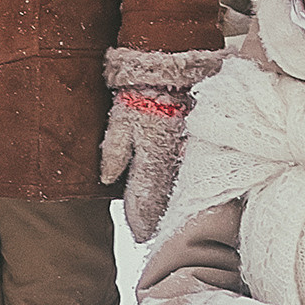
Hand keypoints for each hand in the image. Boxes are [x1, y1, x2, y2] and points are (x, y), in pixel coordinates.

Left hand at [101, 89, 187, 244]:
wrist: (171, 69)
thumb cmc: (141, 93)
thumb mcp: (121, 120)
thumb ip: (115, 150)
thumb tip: (108, 178)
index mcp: (152, 158)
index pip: (145, 200)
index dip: (141, 220)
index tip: (140, 236)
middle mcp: (172, 161)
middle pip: (166, 200)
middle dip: (159, 218)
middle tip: (155, 235)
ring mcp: (187, 154)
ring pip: (180, 189)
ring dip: (173, 204)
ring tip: (169, 221)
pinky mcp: (196, 144)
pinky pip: (192, 172)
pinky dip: (186, 185)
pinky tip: (186, 194)